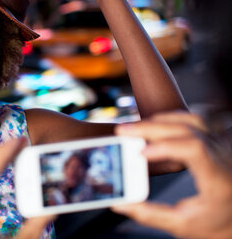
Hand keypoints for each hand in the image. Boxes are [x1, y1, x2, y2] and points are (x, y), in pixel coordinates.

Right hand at [112, 112, 231, 238]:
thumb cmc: (217, 222)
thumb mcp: (183, 225)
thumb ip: (150, 214)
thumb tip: (120, 203)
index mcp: (218, 178)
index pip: (194, 149)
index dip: (164, 146)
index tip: (141, 153)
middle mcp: (225, 155)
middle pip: (186, 128)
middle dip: (150, 127)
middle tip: (122, 131)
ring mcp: (225, 143)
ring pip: (193, 117)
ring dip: (161, 119)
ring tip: (136, 127)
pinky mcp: (221, 137)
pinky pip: (200, 117)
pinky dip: (175, 117)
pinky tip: (159, 125)